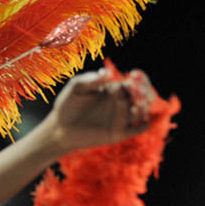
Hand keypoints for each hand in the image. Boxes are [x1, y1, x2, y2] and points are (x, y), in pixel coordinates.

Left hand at [42, 67, 156, 151]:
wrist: (60, 128)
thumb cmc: (67, 105)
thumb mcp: (76, 88)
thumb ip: (91, 79)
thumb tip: (108, 72)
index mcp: (112, 89)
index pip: (133, 81)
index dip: (139, 78)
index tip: (134, 76)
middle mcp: (119, 102)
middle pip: (141, 95)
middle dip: (144, 92)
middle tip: (139, 93)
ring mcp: (120, 118)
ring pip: (141, 111)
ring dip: (143, 107)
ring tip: (134, 107)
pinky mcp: (118, 132)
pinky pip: (138, 129)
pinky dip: (144, 124)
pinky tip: (142, 120)